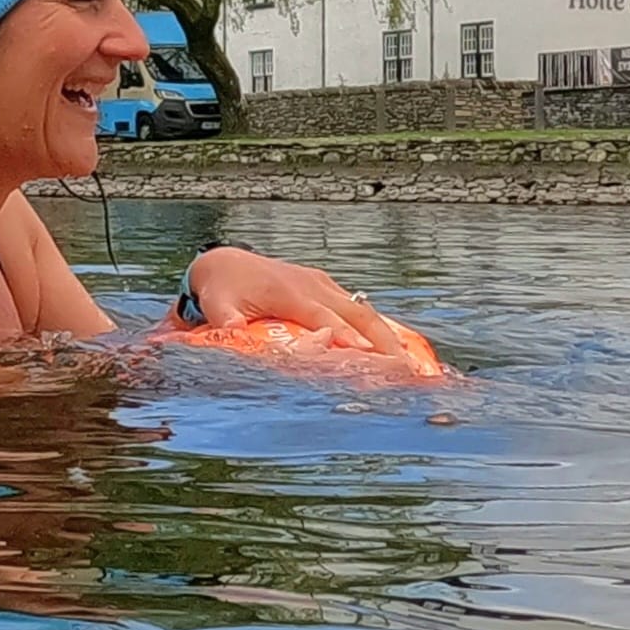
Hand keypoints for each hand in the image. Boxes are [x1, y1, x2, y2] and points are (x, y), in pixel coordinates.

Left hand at [185, 246, 406, 358]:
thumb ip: (227, 322)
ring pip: (363, 309)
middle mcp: (312, 285)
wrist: (226, 263)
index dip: (344, 335)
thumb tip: (234, 335)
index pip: (323, 316)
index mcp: (289, 291)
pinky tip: (394, 347)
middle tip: (406, 367)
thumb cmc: (224, 289)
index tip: (366, 353)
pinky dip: (377, 326)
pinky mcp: (325, 286)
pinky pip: (357, 306)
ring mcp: (322, 284)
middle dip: (383, 339)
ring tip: (411, 363)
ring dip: (387, 334)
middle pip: (356, 312)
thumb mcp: (219, 306)